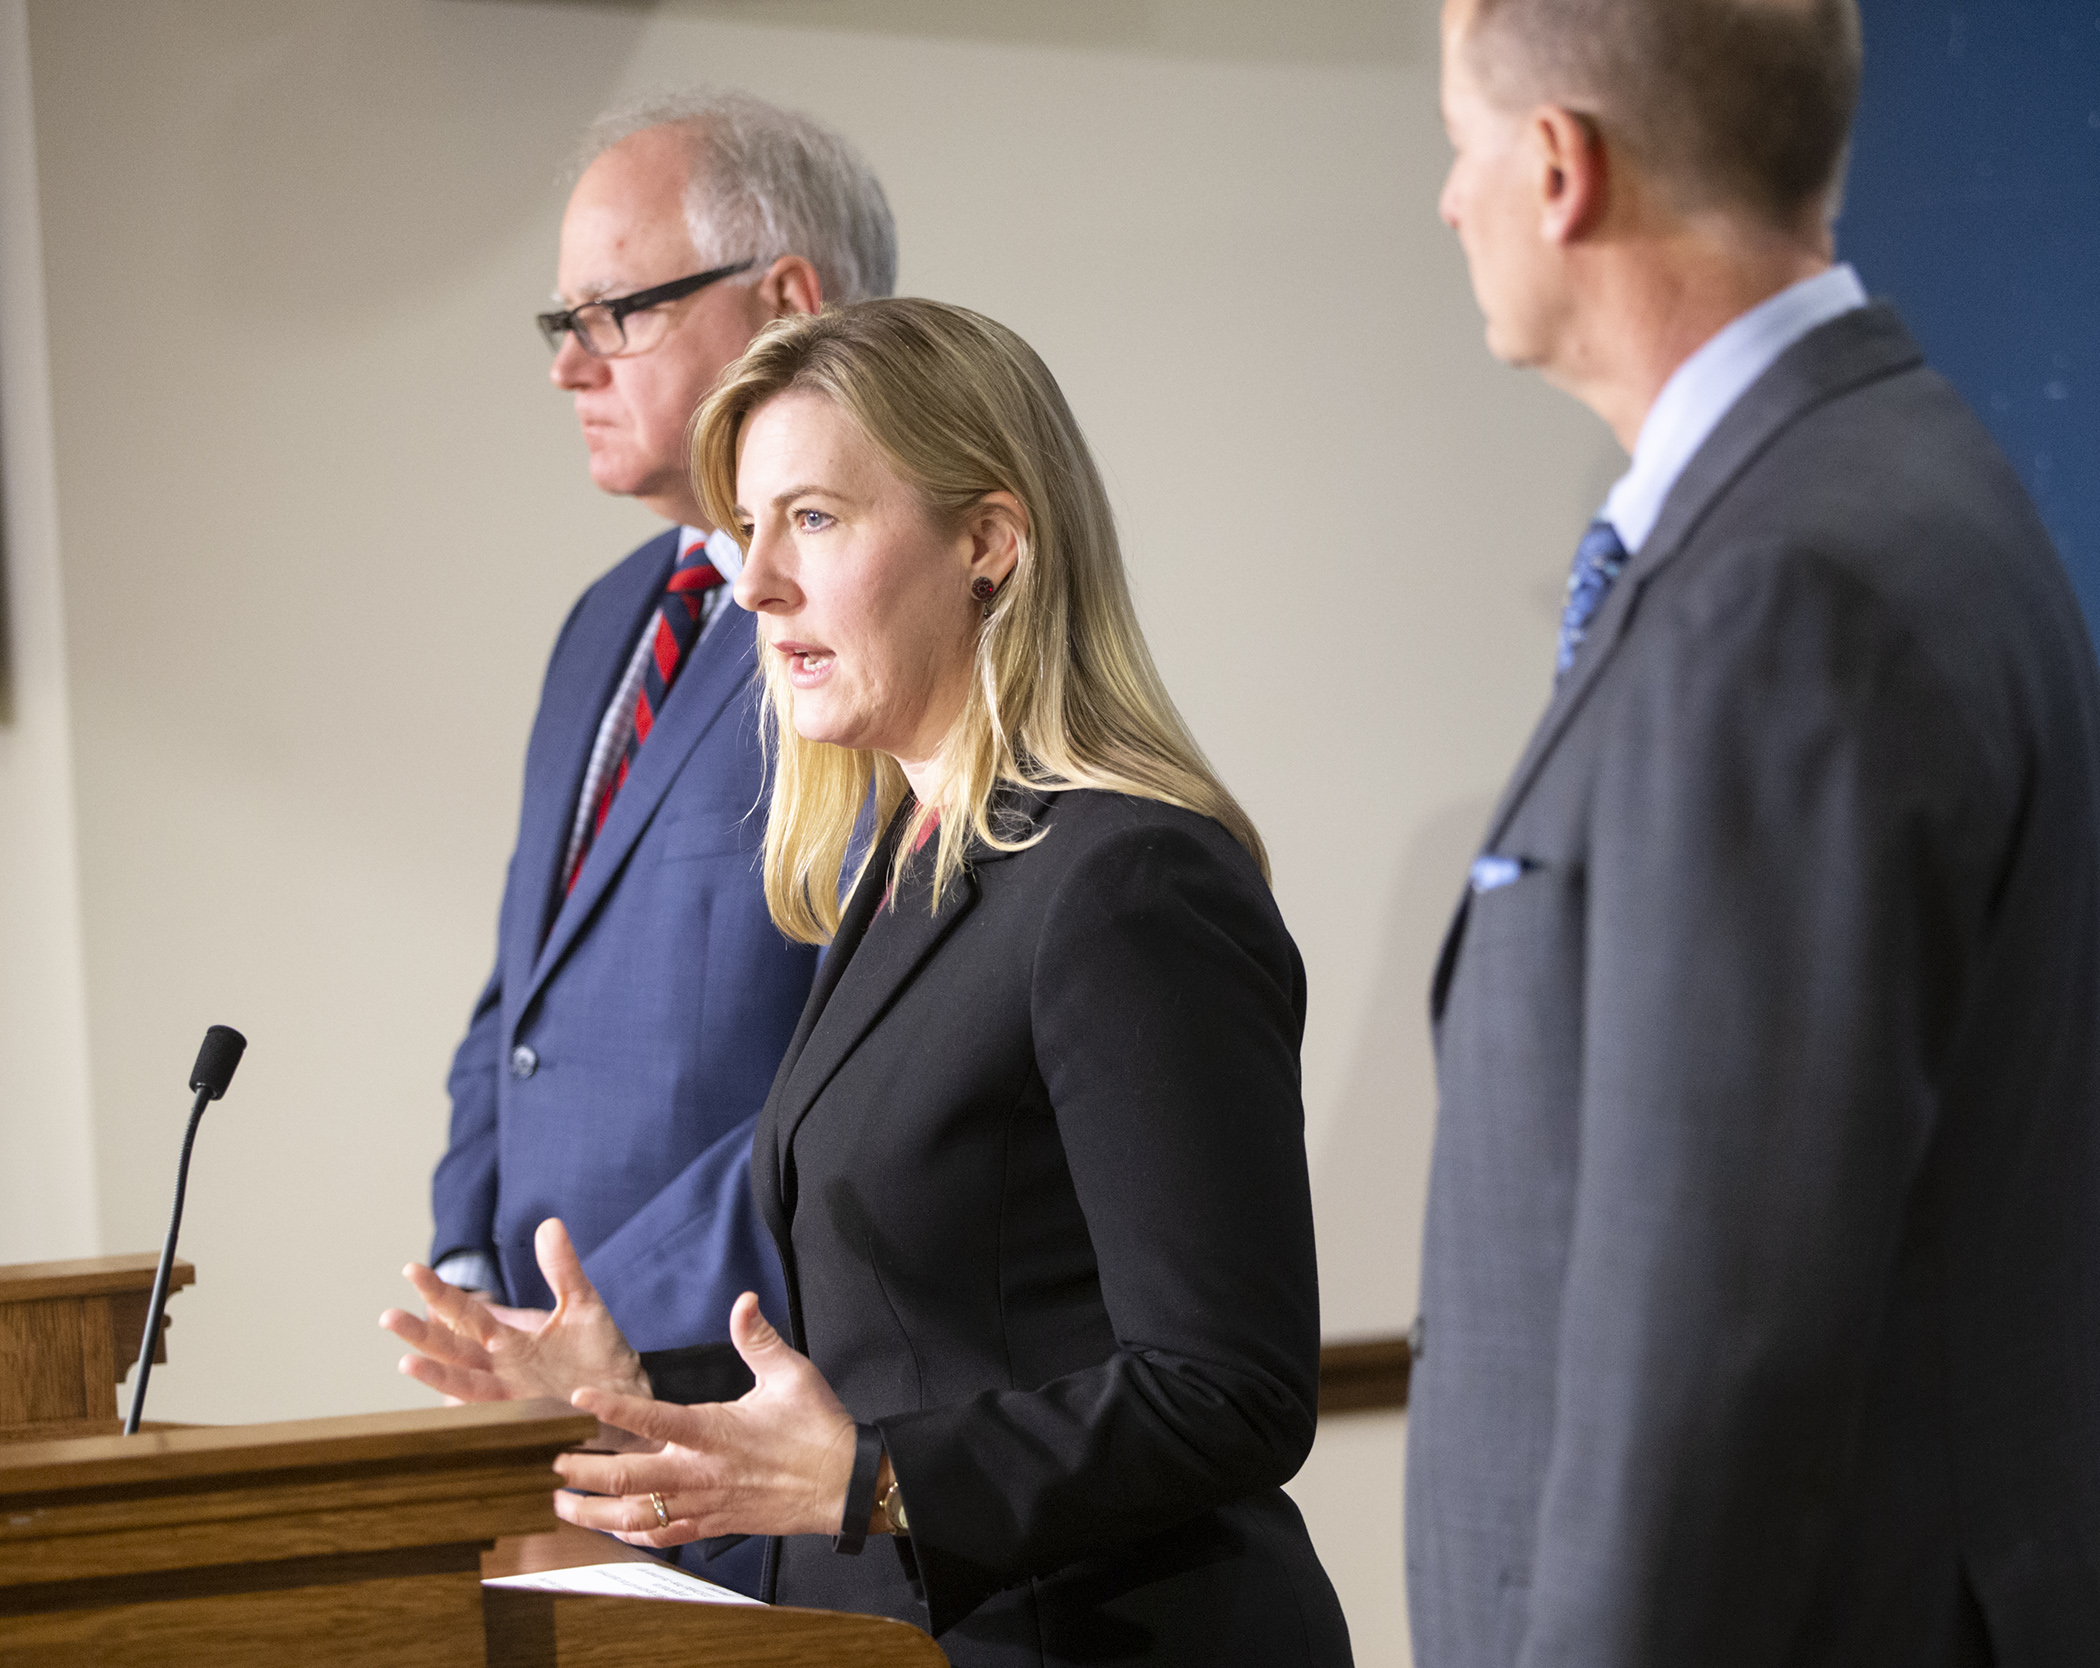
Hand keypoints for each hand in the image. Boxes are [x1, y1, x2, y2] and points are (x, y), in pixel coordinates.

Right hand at [380, 1218, 652, 1443]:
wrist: (628, 1402)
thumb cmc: (601, 1359)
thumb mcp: (583, 1305)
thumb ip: (562, 1269)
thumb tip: (549, 1224)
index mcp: (509, 1342)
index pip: (465, 1313)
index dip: (439, 1293)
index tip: (411, 1269)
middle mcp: (502, 1370)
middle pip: (452, 1349)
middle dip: (421, 1334)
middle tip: (388, 1316)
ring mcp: (514, 1397)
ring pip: (465, 1384)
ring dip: (436, 1374)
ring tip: (406, 1361)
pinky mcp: (533, 1420)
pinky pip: (498, 1417)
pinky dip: (475, 1412)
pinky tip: (451, 1406)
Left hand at [550, 1291, 859, 1545]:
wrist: (842, 1486)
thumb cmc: (817, 1428)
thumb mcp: (792, 1374)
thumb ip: (758, 1338)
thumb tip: (743, 1301)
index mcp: (715, 1431)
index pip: (654, 1419)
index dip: (613, 1409)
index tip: (577, 1399)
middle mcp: (701, 1472)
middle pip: (628, 1478)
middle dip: (582, 1472)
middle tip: (548, 1463)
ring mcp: (704, 1503)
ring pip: (636, 1517)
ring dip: (594, 1512)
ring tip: (560, 1503)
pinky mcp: (712, 1525)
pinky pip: (662, 1535)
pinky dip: (630, 1535)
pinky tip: (610, 1529)